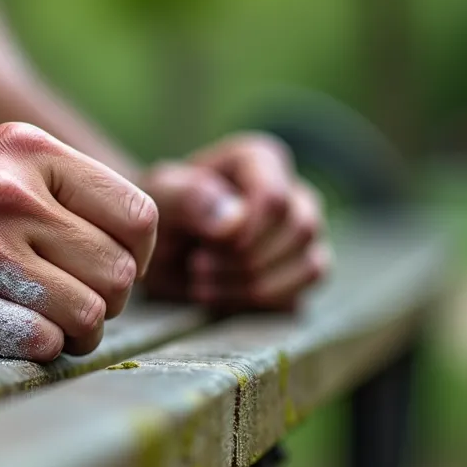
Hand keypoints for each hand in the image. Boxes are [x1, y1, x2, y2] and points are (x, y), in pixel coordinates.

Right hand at [0, 123, 157, 362]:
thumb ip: (61, 187)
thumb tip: (146, 240)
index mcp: (21, 149)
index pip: (138, 214)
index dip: (137, 255)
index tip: (105, 269)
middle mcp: (3, 191)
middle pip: (119, 272)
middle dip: (105, 301)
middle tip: (68, 303)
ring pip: (90, 315)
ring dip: (74, 333)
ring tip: (41, 322)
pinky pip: (43, 344)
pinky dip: (35, 350)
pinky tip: (2, 333)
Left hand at [141, 133, 328, 312]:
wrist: (156, 247)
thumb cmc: (160, 211)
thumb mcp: (160, 196)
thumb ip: (189, 197)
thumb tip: (234, 222)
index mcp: (262, 161)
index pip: (276, 197)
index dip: (246, 229)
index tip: (207, 245)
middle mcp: (294, 194)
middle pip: (299, 230)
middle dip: (243, 259)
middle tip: (196, 265)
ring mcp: (303, 237)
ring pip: (310, 266)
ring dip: (251, 285)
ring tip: (202, 281)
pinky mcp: (298, 276)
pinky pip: (299, 297)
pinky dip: (255, 306)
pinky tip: (217, 297)